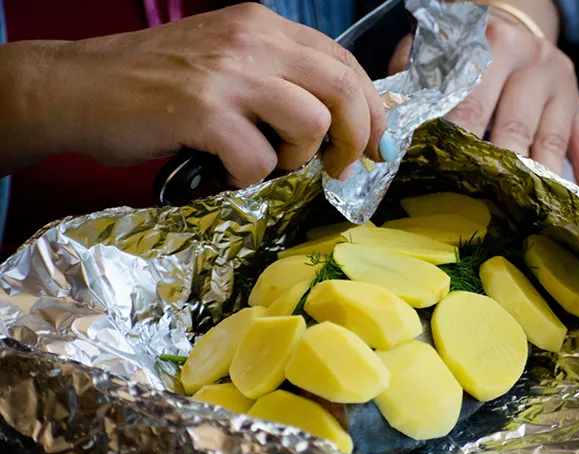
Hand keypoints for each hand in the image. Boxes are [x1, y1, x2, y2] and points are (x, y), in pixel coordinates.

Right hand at [3, 3, 389, 183]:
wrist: (77, 87)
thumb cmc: (155, 84)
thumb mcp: (227, 63)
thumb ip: (282, 81)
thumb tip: (340, 123)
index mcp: (264, 27)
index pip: (345, 63)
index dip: (372, 109)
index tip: (377, 145)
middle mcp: (251, 41)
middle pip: (342, 90)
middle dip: (357, 139)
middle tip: (340, 168)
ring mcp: (226, 74)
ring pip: (310, 125)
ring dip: (295, 159)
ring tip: (263, 162)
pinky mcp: (200, 111)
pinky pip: (258, 160)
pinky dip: (246, 177)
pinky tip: (221, 169)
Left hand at [389, 11, 578, 194]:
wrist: (509, 26)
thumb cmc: (461, 51)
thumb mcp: (435, 50)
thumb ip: (412, 80)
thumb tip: (389, 126)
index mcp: (491, 45)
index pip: (471, 101)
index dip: (458, 138)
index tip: (444, 172)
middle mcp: (532, 63)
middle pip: (514, 125)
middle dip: (498, 167)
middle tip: (484, 203)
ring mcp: (561, 86)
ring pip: (550, 140)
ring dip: (538, 179)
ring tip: (526, 213)